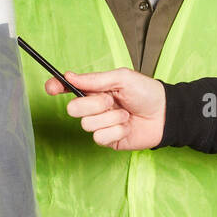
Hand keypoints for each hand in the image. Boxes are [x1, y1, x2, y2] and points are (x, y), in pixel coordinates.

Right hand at [44, 68, 165, 150]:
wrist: (165, 115)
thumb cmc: (147, 93)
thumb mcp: (122, 78)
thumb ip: (95, 79)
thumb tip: (70, 76)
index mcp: (96, 89)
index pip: (69, 88)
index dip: (57, 87)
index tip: (52, 87)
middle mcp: (94, 107)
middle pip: (73, 109)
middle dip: (93, 104)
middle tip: (111, 101)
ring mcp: (100, 124)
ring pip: (87, 124)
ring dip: (110, 118)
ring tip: (126, 114)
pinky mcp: (107, 140)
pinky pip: (100, 138)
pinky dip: (116, 131)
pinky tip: (127, 127)